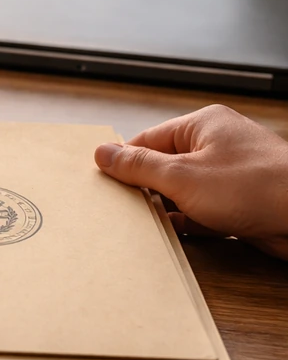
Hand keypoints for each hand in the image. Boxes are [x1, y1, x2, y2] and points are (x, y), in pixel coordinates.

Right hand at [94, 104, 287, 259]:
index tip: (104, 182)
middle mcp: (217, 146)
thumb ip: (138, 166)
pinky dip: (188, 222)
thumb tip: (103, 153)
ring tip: (145, 222)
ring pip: (183, 191)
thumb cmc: (256, 187)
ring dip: (167, 208)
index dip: (125, 162)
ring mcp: (231, 176)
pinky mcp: (241, 203)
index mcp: (202, 126)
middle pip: (164, 165)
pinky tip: (175, 233)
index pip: (148, 140)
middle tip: (122, 206)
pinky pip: (203, 210)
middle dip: (146, 188)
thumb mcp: (182, 176)